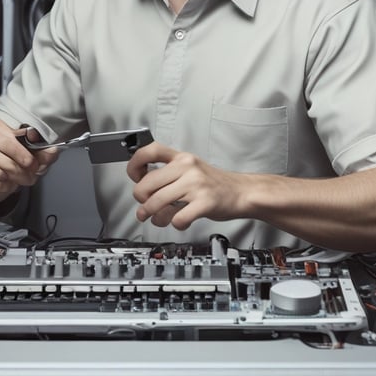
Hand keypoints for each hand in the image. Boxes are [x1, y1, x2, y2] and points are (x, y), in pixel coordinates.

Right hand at [0, 116, 58, 192]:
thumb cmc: (0, 140)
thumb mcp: (17, 137)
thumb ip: (36, 144)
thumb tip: (52, 152)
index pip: (7, 142)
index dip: (22, 156)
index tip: (34, 165)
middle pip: (0, 158)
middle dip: (19, 171)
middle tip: (31, 178)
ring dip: (9, 179)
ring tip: (20, 181)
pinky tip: (8, 184)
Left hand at [126, 142, 244, 229]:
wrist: (241, 192)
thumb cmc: (213, 183)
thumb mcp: (190, 168)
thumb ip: (168, 173)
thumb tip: (142, 186)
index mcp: (181, 157)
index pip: (149, 151)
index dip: (135, 164)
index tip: (134, 176)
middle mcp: (187, 168)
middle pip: (147, 183)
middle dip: (140, 200)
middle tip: (143, 207)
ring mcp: (196, 185)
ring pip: (158, 202)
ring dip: (152, 215)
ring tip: (155, 219)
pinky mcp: (205, 203)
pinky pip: (178, 218)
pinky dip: (174, 224)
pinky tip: (180, 221)